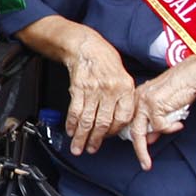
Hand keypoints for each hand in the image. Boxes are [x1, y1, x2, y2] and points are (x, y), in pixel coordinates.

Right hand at [61, 31, 136, 154]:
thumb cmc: (105, 60)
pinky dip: (71, 124)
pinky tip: (71, 131)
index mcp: (125, 88)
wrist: (86, 46)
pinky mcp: (78, 88)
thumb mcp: (123, 76)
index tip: (109, 138)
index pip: (123, 117)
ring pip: (87, 120)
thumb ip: (123, 97)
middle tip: (91, 149)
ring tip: (78, 147)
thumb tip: (119, 120)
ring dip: (82, 136)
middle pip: (104, 122)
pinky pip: (75, 111)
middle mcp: (110, 90)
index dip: (115, 131)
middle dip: (96, 139)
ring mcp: (93, 89)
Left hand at [127, 63, 195, 169]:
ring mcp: (144, 101)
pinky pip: (159, 126)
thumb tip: (149, 139)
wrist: (192, 75)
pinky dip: (170, 128)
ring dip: (144, 150)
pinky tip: (178, 123)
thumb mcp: (164, 107)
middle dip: (137, 150)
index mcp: (136, 98)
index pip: (129, 123)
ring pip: (140, 132)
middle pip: (132, 129)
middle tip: (143, 164)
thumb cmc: (181, 88)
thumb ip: (155, 122)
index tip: (139, 152)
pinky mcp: (153, 104)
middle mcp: (137, 99)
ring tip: (148, 161)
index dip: (134, 139)